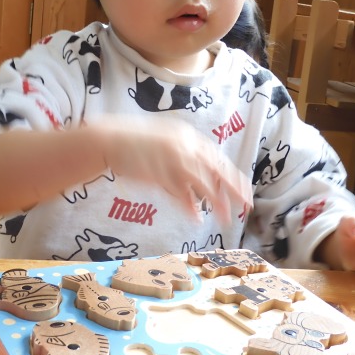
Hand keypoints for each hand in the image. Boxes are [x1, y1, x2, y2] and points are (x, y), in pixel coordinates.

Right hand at [94, 116, 252, 222]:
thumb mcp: (164, 138)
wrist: (106, 140)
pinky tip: (197, 217)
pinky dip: (190, 207)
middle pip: (217, 170)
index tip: (242, 190)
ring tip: (226, 219)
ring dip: (217, 203)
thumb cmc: (133, 140)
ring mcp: (173, 160)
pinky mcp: (160, 175)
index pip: (217, 158)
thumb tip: (198, 174)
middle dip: (234, 189)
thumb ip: (183, 151)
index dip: (231, 176)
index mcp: (187, 136)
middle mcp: (185, 146)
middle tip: (247, 205)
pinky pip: (181, 194)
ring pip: (203, 185)